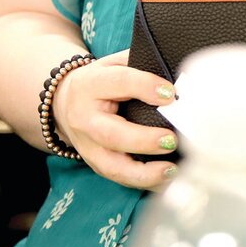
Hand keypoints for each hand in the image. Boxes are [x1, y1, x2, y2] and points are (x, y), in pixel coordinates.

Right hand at [51, 50, 179, 189]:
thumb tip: (179, 76)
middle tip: (171, 140)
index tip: (171, 94)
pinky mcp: (95, 163)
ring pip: (112, 166)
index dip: (144, 86)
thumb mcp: (113, 63)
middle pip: (111, 134)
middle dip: (143, 140)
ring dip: (144, 173)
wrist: (65, 101)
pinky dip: (144, 182)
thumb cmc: (102, 81)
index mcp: (90, 84)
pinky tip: (166, 181)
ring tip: (171, 170)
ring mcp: (87, 146)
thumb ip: (140, 65)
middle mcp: (85, 118)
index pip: (118, 82)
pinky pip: (119, 178)